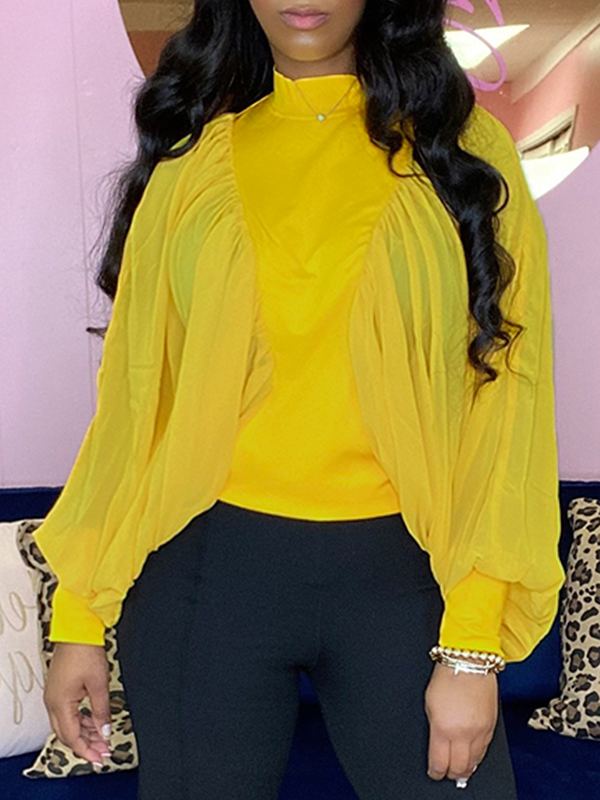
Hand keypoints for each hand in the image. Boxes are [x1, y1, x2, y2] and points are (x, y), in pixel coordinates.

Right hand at [43, 641, 112, 766]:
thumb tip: (104, 731)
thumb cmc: (85, 652)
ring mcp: (53, 696)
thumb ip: (101, 711)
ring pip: (66, 724)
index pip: (72, 737)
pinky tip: (94, 722)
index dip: (87, 750)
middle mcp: (52, 702)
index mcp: (59, 703)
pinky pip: (66, 712)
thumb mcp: (99, 684)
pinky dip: (80, 720)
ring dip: (83, 732)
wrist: (76, 631)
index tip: (101, 757)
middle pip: (66, 733)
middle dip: (85, 744)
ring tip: (102, 738)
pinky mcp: (58, 689)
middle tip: (103, 751)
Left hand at [424, 660, 497, 782]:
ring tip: (460, 769)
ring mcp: (480, 731)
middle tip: (447, 773)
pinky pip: (485, 750)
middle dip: (452, 773)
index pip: (440, 762)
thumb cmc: (447, 677)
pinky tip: (472, 757)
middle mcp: (463, 733)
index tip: (434, 772)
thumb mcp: (430, 704)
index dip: (436, 771)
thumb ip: (434, 728)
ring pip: (475, 762)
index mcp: (443, 728)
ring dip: (466, 767)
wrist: (469, 661)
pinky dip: (477, 756)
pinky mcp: (492, 726)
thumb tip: (437, 744)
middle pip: (459, 767)